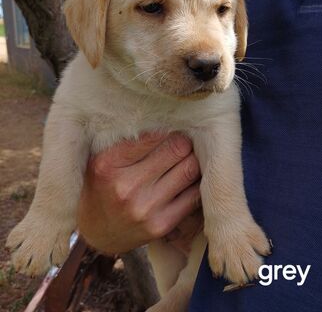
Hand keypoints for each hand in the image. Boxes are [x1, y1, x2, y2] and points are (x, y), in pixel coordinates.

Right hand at [77, 132, 200, 253]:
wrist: (97, 232)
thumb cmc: (102, 186)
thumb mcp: (102, 158)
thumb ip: (128, 139)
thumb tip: (167, 118)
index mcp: (108, 164)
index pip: (153, 134)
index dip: (167, 128)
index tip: (170, 128)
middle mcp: (126, 187)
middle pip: (177, 149)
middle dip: (183, 142)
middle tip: (183, 141)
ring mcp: (145, 208)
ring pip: (190, 169)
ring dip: (193, 160)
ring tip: (187, 157)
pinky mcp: (162, 225)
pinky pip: (194, 195)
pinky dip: (196, 183)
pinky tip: (189, 179)